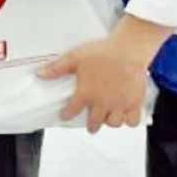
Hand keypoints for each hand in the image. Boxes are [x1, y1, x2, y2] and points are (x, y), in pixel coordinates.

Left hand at [42, 17, 164, 131]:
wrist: (128, 50)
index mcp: (86, 93)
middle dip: (92, 125)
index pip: (72, 110)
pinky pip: (133, 121)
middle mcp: (102, 102)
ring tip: (108, 117)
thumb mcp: (75, 57)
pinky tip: (126, 115)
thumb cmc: (102, 52)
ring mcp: (120, 104)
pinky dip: (130, 121)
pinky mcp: (135, 102)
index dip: (67, 114)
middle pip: (95, 123)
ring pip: (113, 123)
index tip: (65, 115)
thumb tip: (40, 74)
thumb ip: (57, 68)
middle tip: (91, 124)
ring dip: (109, 122)